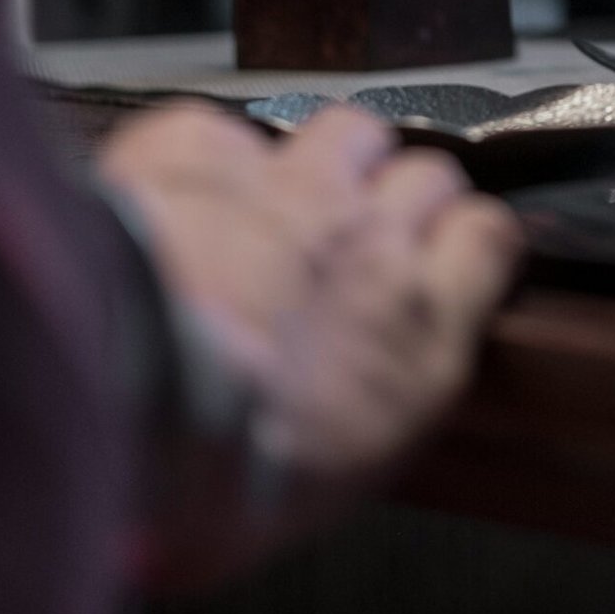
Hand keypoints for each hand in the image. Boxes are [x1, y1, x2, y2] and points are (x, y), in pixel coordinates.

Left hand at [98, 102, 520, 480]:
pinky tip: (187, 195)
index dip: (462, 239)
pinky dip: (213, 159)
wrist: (127, 420)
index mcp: (419, 336)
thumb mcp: (341, 476)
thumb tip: (359, 392)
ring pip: (351, 129)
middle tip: (357, 234)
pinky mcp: (205, 154)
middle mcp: (372, 244)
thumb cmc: (218, 484)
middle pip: (428, 174)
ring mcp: (291, 189)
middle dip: (399, 195)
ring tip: (291, 195)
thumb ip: (379, 396)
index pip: (487, 238)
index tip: (445, 252)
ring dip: (331, 156)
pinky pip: (229, 131)